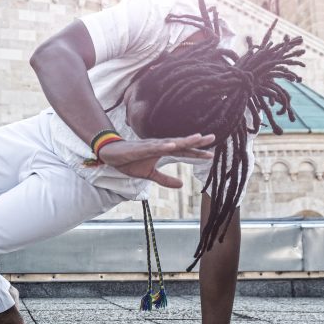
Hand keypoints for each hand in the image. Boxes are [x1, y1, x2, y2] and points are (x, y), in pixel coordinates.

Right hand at [97, 133, 214, 187]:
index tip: (211, 155)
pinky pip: (153, 147)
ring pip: (169, 142)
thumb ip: (165, 179)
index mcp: (163, 151)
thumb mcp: (149, 174)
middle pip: (180, 144)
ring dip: (183, 140)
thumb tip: (182, 186)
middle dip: (196, 141)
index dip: (196, 153)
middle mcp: (159, 146)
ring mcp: (150, 145)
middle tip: (212, 138)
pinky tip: (172, 145)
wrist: (111, 155)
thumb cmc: (130, 161)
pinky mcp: (140, 148)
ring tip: (197, 137)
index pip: (183, 152)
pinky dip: (163, 145)